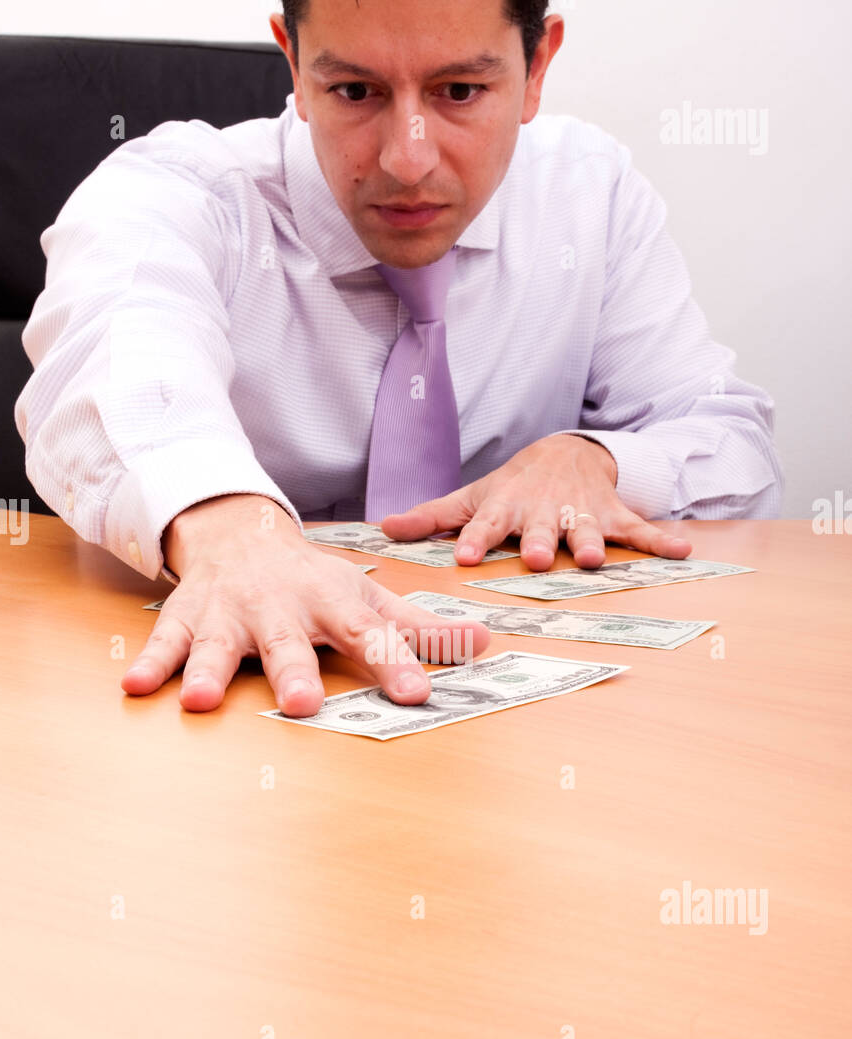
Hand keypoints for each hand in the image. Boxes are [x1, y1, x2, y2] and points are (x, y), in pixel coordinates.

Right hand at [121, 494, 490, 712]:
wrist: (244, 534)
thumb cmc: (315, 580)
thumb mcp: (369, 597)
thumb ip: (421, 628)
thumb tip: (485, 644)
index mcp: (332, 602)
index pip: (369, 635)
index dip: (394, 663)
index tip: (417, 693)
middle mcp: (281, 606)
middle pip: (288, 641)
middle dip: (292, 670)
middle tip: (302, 704)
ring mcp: (231, 611)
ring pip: (220, 643)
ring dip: (208, 669)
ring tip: (198, 701)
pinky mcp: (190, 617)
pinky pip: (167, 639)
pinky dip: (151, 661)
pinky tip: (135, 686)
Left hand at [380, 434, 691, 569]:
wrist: (568, 452)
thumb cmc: (515, 485)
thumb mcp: (474, 496)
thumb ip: (432, 516)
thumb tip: (383, 529)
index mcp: (508, 507)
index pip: (487, 524)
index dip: (476, 538)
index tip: (464, 554)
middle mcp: (545, 511)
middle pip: (541, 528)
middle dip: (541, 541)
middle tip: (538, 557)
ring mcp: (583, 512)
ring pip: (589, 528)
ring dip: (594, 540)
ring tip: (598, 557)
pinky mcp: (616, 514)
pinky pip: (642, 529)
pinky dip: (663, 540)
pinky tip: (684, 551)